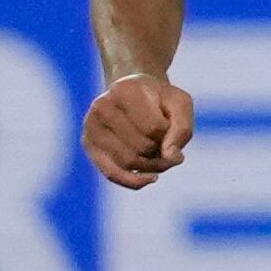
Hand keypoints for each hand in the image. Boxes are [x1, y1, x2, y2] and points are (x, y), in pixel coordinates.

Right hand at [81, 70, 194, 188]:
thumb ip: (182, 129)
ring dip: (152, 166)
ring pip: (130, 163)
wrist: (132, 94)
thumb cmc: (159, 100)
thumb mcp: (180, 104)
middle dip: (161, 152)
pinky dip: (134, 181)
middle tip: (166, 143)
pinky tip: (151, 178)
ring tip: (157, 152)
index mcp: (125, 90)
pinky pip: (112, 174)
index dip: (170, 133)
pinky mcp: (88, 144)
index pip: (153, 128)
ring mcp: (91, 126)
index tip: (170, 123)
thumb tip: (171, 158)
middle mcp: (102, 106)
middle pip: (142, 147)